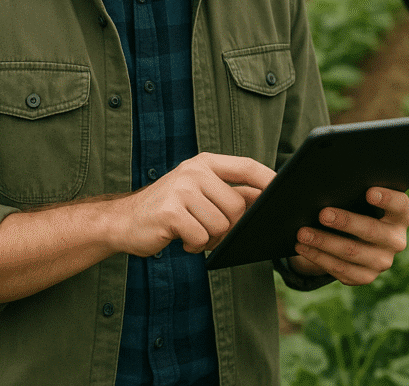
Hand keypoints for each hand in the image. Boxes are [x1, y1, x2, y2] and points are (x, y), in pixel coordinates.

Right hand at [111, 152, 274, 256]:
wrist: (124, 221)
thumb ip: (231, 193)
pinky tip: (180, 238)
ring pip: (221, 226)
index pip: (246, 167)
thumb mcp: (201, 192)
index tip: (284, 190)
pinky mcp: (170, 212)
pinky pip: (201, 238)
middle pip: (238, 206)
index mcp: (205, 163)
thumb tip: (267, 200)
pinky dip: (194, 246)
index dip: (268, 179)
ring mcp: (181, 189)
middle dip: (229, 227)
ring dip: (210, 239)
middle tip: (208, 230)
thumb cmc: (171, 208)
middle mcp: (194, 171)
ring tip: (192, 232)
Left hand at [288, 187, 408, 284]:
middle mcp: (396, 240)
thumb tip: (325, 185)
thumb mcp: (361, 197)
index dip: (387, 198)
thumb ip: (354, 190)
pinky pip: (341, 269)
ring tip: (302, 233)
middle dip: (345, 222)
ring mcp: (382, 261)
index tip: (369, 192)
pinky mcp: (366, 276)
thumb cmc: (358, 205)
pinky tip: (304, 247)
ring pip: (352, 252)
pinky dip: (319, 257)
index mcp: (400, 215)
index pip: (399, 205)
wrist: (357, 235)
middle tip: (322, 214)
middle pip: (372, 231)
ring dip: (324, 242)